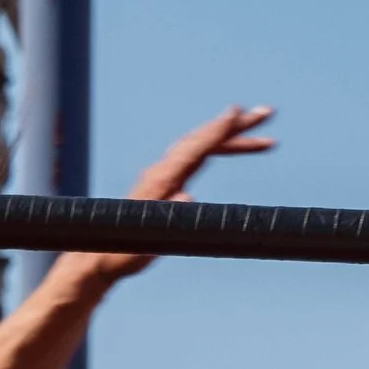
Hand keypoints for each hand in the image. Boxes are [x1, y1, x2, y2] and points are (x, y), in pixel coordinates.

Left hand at [81, 106, 276, 280]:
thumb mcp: (144, 239)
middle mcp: (162, 170)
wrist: (100, 256)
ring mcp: (164, 173)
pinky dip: (219, 148)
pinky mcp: (167, 180)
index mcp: (160, 181)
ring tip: (267, 137)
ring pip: (203, 145)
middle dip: (237, 126)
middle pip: (204, 139)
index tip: (236, 112)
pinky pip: (198, 156)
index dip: (216, 131)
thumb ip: (166, 218)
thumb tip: (187, 196)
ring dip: (234, 136)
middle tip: (268, 113)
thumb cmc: (122, 251)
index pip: (193, 149)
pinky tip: (237, 148)